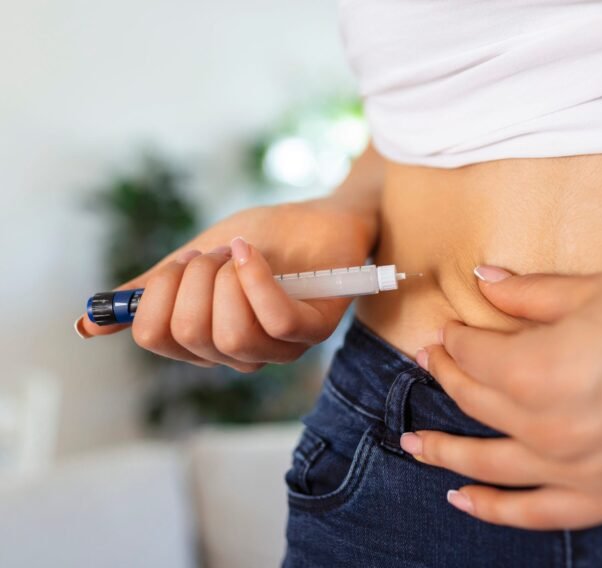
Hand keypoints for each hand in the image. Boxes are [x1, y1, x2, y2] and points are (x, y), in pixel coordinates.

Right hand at [75, 197, 376, 371]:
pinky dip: (254, 279)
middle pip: (188, 335)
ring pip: (230, 335)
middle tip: (214, 255)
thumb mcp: (194, 261)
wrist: (320, 216)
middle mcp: (241, 354)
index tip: (178, 264)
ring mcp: (279, 347)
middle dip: (192, 278)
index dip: (156, 293)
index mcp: (206, 340)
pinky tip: (251, 253)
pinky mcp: (313, 329)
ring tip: (239, 253)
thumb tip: (87, 325)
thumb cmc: (263, 239)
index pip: (155, 338)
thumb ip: (151, 292)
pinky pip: (273, 320)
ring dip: (226, 278)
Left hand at [400, 267, 601, 528]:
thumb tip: (485, 281)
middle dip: (446, 376)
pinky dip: (495, 509)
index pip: (472, 354)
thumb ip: (530, 294)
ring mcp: (578, 470)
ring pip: (489, 464)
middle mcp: (546, 427)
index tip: (448, 328)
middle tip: (430, 362)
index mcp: (536, 370)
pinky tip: (464, 500)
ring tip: (413, 443)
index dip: (455, 337)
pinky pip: (538, 513)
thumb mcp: (598, 291)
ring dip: (444, 450)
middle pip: (474, 401)